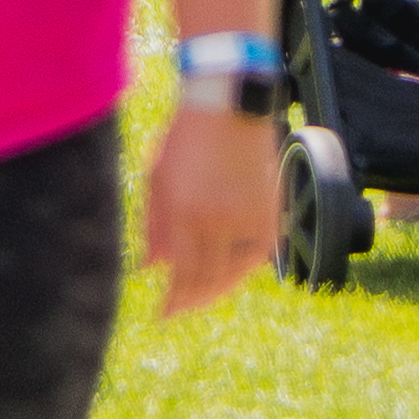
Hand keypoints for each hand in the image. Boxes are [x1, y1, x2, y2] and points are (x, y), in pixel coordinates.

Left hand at [142, 100, 280, 313]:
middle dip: (189, 301)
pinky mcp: (269, 215)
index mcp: (185, 211)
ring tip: (198, 299)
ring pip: (231, 274)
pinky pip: (253, 257)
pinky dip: (239, 271)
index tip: (162, 314)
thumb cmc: (186, 135)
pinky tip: (226, 277)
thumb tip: (149, 267)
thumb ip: (153, 224)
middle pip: (205, 280)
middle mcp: (217, 221)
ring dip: (213, 292)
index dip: (171, 299)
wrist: (230, 104)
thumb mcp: (158, 175)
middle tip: (177, 311)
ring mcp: (246, 219)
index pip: (179, 273)